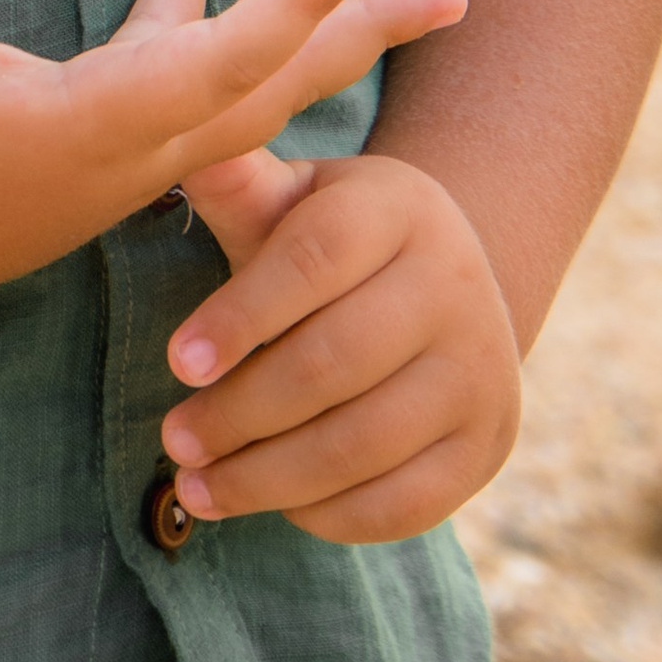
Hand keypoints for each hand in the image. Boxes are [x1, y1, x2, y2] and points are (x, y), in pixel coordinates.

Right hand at [0, 0, 464, 314]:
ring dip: (303, 7)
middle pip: (276, 84)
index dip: (287, 5)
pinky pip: (174, 52)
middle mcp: (138, 142)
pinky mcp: (97, 120)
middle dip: (362, 31)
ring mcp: (126, 135)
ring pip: (242, 69)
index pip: (218, 66)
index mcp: (101, 128)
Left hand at [158, 147, 519, 545]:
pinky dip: (326, 513)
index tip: (178, 364)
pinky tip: (273, 504)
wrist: (446, 286)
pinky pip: (401, 502)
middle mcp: (456, 284)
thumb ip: (238, 184)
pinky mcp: (488, 444)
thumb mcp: (295, 199)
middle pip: (335, 362)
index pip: (316, 259)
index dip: (243, 315)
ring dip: (266, 477)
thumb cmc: (334, 241)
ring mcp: (481, 370)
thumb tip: (183, 148)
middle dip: (240, 412)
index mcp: (398, 208)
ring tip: (196, 486)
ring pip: (362, 443)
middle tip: (174, 441)